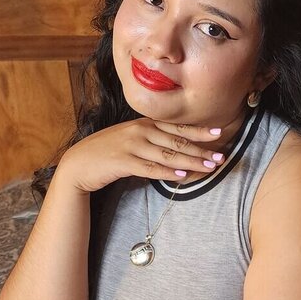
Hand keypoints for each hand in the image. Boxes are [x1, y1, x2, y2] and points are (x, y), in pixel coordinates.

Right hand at [57, 119, 224, 192]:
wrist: (79, 163)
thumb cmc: (107, 153)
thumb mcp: (130, 140)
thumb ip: (151, 141)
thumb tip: (176, 151)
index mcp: (143, 123)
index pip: (177, 127)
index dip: (199, 131)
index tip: (219, 134)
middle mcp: (140, 131)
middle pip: (177, 141)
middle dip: (201, 149)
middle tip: (221, 157)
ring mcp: (131, 145)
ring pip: (168, 154)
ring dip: (191, 162)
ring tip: (209, 167)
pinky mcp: (124, 161)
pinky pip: (151, 168)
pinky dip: (168, 172)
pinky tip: (182, 175)